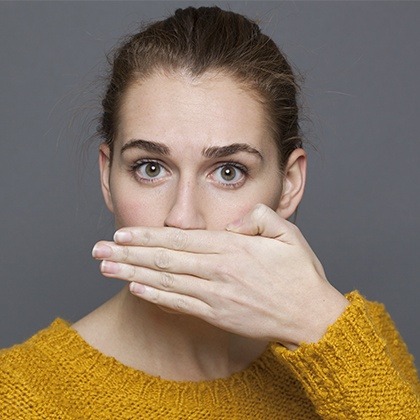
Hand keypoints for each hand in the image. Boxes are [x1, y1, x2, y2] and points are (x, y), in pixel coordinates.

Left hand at [92, 204, 347, 348]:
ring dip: (132, 274)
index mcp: (233, 248)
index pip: (181, 239)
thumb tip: (232, 223)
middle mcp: (218, 271)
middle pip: (165, 260)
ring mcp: (215, 295)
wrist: (311, 316)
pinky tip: (135, 289)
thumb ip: (258, 218)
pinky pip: (179, 304)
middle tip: (98, 250)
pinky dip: (155, 296)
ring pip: (165, 282)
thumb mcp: (288, 233)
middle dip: (128, 253)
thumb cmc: (300, 274)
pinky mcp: (216, 314)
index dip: (148, 236)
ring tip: (106, 268)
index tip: (122, 233)